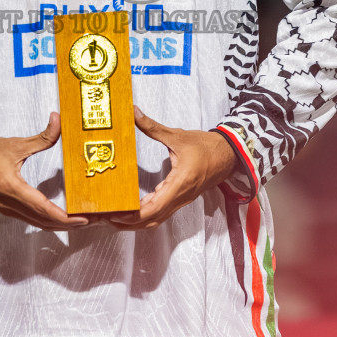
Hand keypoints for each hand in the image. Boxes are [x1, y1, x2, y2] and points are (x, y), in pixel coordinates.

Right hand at [0, 113, 87, 229]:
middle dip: (67, 224)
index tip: (81, 219)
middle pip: (42, 221)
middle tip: (88, 221)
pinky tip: (59, 217)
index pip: (41, 208)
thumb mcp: (16, 144)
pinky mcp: (6, 209)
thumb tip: (58, 120)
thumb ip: (41, 137)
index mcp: (10, 187)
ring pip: (37, 223)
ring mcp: (6, 209)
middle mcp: (8, 203)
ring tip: (78, 221)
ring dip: (58, 225)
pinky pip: (30, 220)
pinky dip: (47, 221)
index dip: (63, 217)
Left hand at [109, 107, 236, 230]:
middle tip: (107, 217)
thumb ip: (153, 127)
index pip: (155, 208)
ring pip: (157, 219)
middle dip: (129, 222)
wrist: (229, 154)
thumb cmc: (207, 147)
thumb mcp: (178, 136)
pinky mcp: (181, 198)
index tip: (116, 214)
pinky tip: (133, 209)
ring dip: (136, 222)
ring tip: (116, 216)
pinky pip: (162, 212)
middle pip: (152, 220)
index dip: (134, 215)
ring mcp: (181, 200)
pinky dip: (145, 214)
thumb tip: (134, 113)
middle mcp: (181, 196)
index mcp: (181, 182)